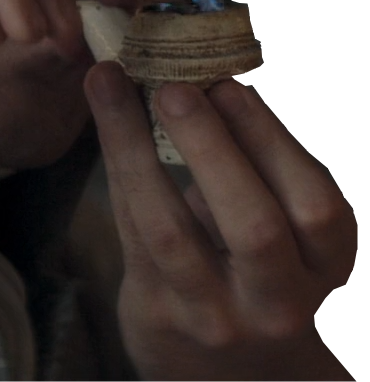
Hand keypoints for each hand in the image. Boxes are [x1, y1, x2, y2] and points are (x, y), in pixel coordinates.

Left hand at [84, 62, 356, 381]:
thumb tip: (203, 75)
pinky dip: (116, 170)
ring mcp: (215, 315)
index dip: (272, 143)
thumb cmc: (253, 272)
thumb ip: (257, 169)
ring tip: (111, 84)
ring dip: (135, 146)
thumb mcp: (282, 231)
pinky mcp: (158, 314)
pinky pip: (130, 235)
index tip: (231, 84)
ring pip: (171, 230)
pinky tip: (103, 121)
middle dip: (212, 147)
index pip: (317, 209)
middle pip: (255, 227)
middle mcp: (278, 301)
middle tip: (174, 85)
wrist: (227, 373)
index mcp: (324, 267)